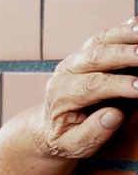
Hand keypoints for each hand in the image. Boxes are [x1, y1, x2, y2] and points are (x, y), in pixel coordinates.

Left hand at [40, 20, 137, 158]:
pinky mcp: (88, 52)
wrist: (49, 125)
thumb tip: (113, 116)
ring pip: (100, 41)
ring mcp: (76, 59)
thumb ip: (91, 134)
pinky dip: (123, 29)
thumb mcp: (72, 146)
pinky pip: (105, 36)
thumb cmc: (64, 136)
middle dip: (124, 55)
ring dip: (125, 35)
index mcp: (60, 94)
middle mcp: (65, 72)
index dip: (118, 85)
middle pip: (95, 57)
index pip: (91, 85)